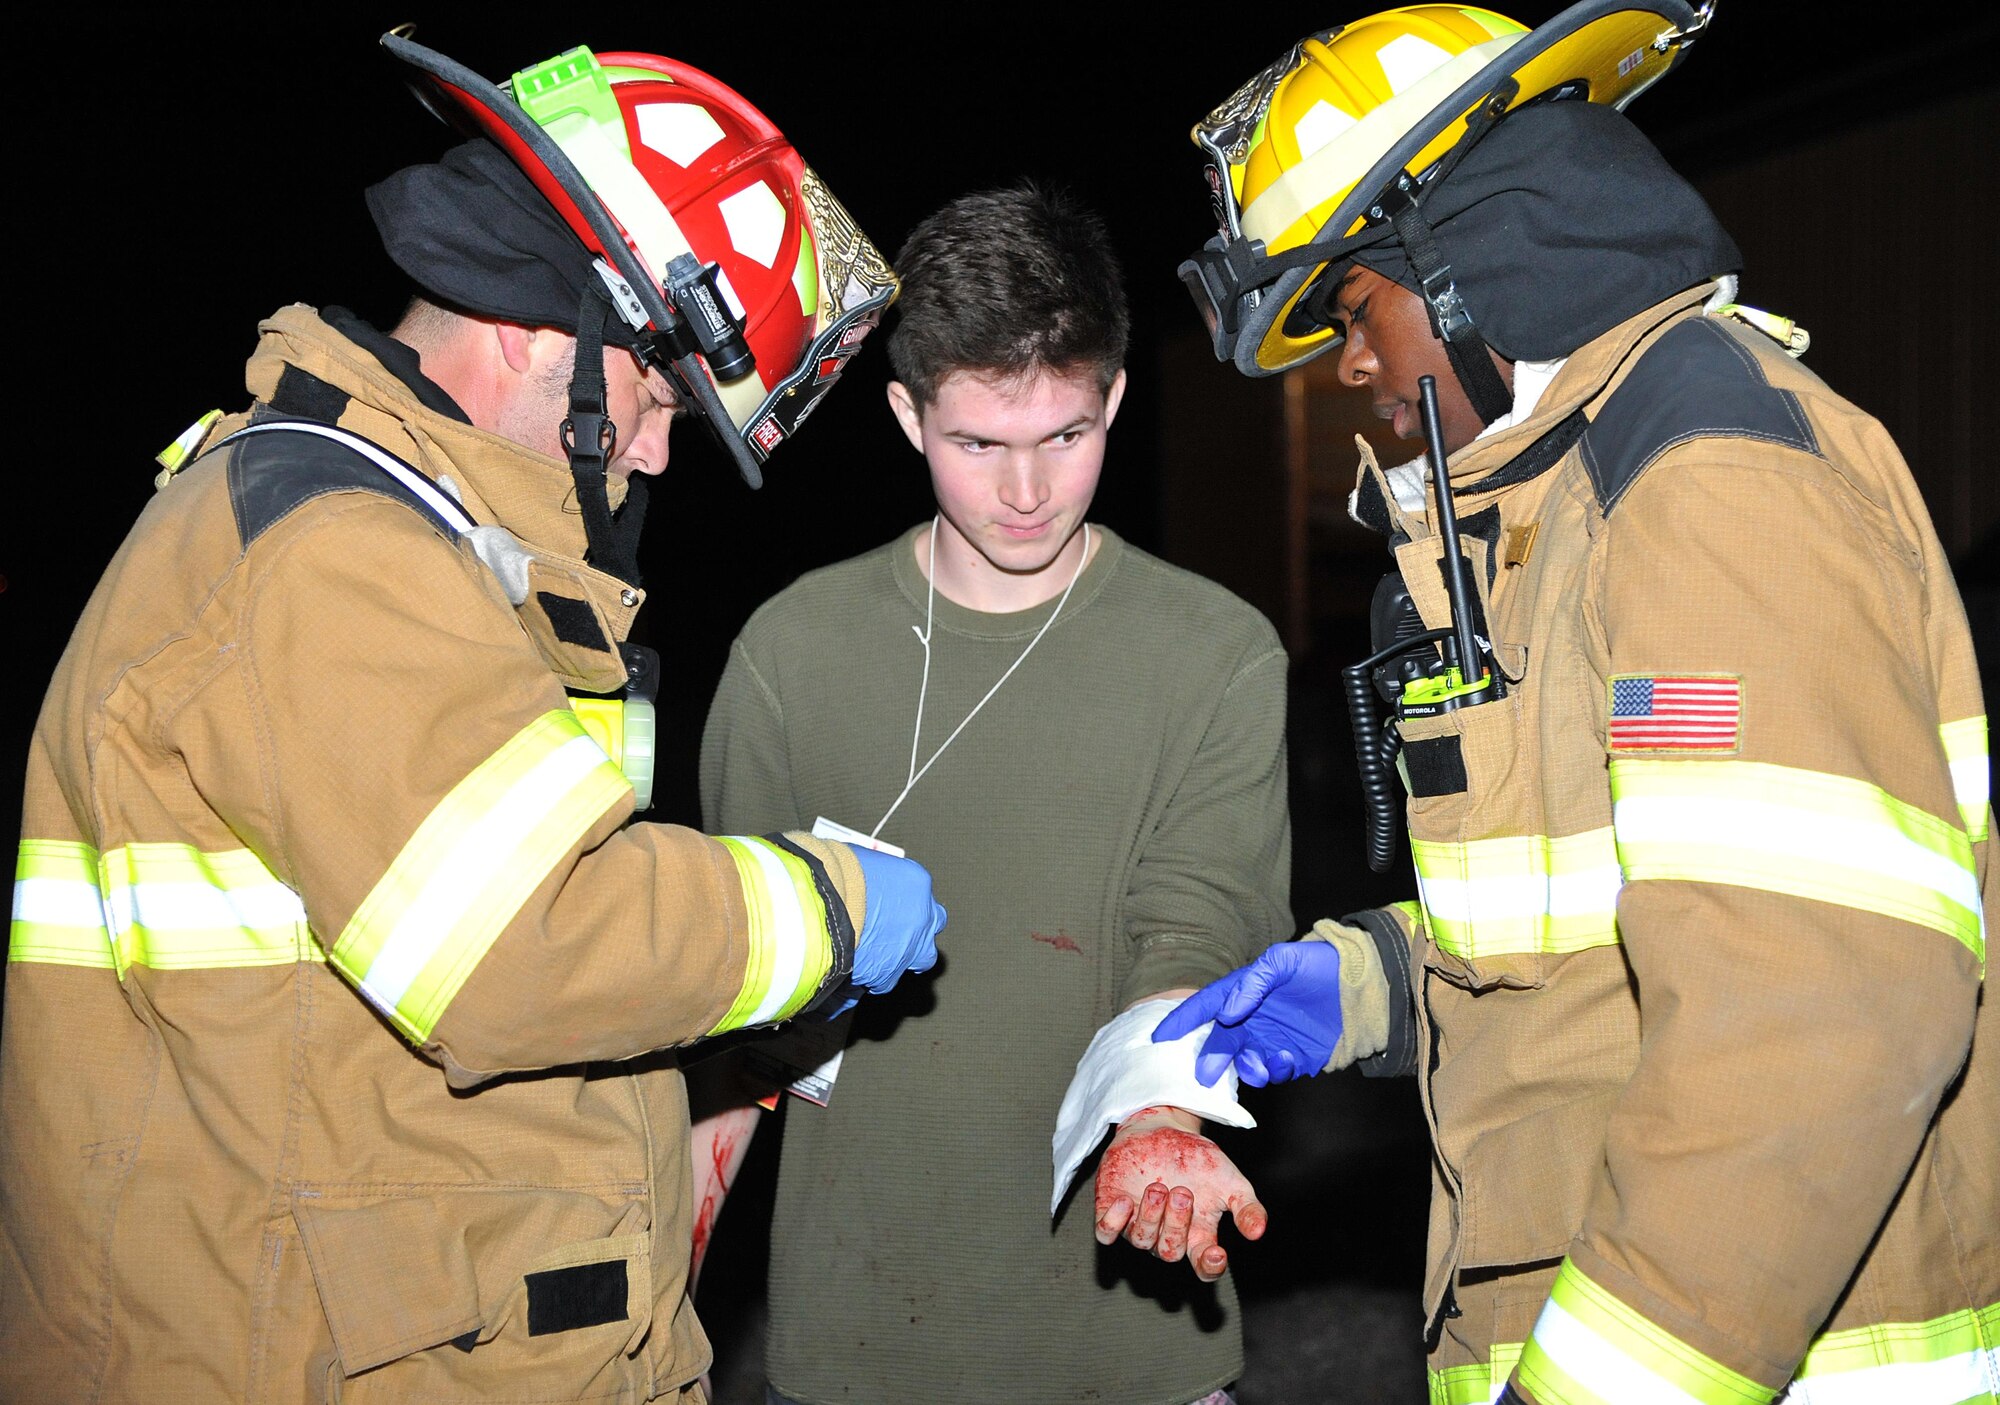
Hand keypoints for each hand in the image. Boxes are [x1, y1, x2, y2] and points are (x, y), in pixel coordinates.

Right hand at [847, 846, 944, 994]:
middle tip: (893, 929)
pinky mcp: (888, 975)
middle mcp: (922, 916)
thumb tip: (861, 879)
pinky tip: (855, 966)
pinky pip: (885, 980)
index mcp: (916, 882)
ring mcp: (909, 948)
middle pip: (932, 925)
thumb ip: (872, 875)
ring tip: (874, 953)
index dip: (902, 900)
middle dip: (917, 929)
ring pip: (919, 959)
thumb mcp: (859, 859)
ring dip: (900, 956)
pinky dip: (873, 975)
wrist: (818, 908)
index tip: (888, 904)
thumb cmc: (833, 875)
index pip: (920, 892)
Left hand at [1093, 1106, 1265, 1281]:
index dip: (1209, 1267)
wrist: (1162, 1127)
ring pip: (1142, 1241)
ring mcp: (1138, 1226)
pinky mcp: (1111, 1211)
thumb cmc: (1198, 1160)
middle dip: (1177, 1224)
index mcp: (1197, 1235)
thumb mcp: (1230, 1181)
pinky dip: (1114, 1222)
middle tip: (1183, 1192)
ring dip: (1151, 1217)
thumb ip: (1246, 1207)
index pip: (1203, 1267)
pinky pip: (1106, 1232)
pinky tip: (1124, 1201)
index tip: (1218, 1253)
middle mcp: (1167, 1236)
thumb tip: (1258, 1232)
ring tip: (1159, 1185)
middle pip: (1171, 1252)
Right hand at [1152, 940, 1343, 1086]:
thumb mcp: (1283, 960)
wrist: (1358, 986)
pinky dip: (1276, 1069)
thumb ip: (1253, 983)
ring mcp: (1270, 1040)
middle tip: (1204, 1075)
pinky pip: (1275, 1071)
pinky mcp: (1293, 1057)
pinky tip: (1286, 1057)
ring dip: (1245, 1068)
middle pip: (1220, 1042)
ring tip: (1258, 1064)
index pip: (1205, 1005)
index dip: (1181, 1020)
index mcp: (1242, 992)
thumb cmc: (1317, 965)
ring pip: (1245, 1063)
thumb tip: (1227, 1013)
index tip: (1158, 1037)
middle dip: (1210, 1059)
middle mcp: (1251, 1019)